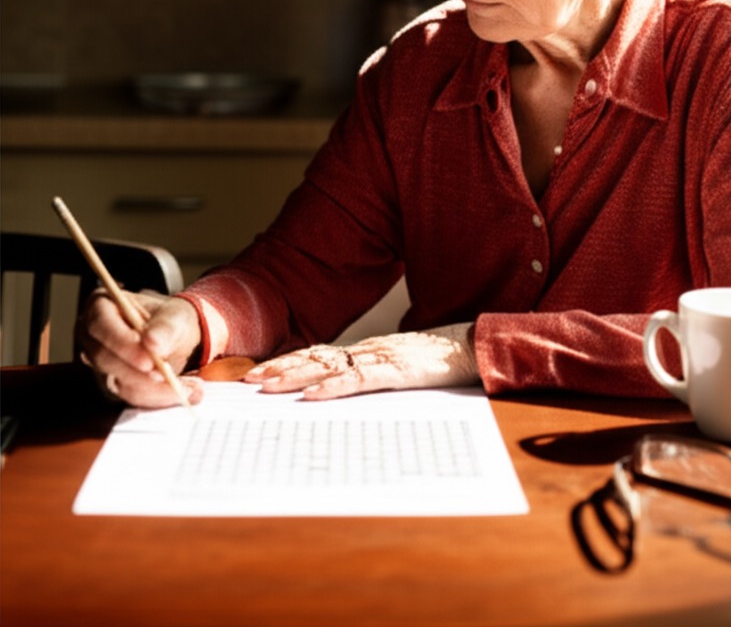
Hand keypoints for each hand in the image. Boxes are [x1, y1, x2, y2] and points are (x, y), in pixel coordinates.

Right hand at [76, 289, 203, 407]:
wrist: (175, 338)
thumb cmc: (169, 320)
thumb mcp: (175, 315)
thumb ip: (165, 326)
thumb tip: (153, 342)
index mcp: (102, 307)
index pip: (100, 324)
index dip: (122, 343)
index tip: (148, 359)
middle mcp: (94, 336)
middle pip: (104, 358)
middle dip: (137, 372)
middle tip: (168, 377)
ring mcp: (100, 362)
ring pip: (117, 382)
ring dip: (152, 388)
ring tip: (185, 386)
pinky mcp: (112, 384)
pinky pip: (130, 395)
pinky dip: (155, 396)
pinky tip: (179, 392)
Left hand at [243, 323, 478, 399]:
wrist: (472, 346)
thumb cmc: (440, 360)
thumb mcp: (402, 368)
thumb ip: (377, 375)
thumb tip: (350, 389)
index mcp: (368, 350)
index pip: (320, 354)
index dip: (289, 361)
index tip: (261, 371)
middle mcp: (367, 350)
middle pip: (315, 357)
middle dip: (279, 368)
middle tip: (247, 379)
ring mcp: (379, 359)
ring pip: (327, 366)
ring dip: (294, 375)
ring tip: (266, 385)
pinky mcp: (394, 371)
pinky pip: (356, 380)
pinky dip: (331, 387)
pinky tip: (311, 395)